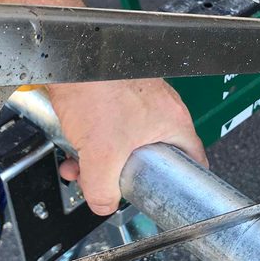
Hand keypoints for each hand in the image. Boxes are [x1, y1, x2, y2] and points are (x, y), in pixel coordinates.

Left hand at [47, 78, 207, 215]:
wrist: (67, 56)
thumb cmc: (94, 86)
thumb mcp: (102, 154)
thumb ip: (103, 190)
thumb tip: (103, 204)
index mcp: (173, 121)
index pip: (192, 161)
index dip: (181, 184)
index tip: (169, 195)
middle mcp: (159, 108)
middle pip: (149, 157)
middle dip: (122, 176)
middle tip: (109, 183)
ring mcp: (136, 100)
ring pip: (123, 144)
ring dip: (99, 161)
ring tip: (80, 167)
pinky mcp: (113, 94)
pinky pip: (106, 128)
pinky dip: (90, 142)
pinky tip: (72, 149)